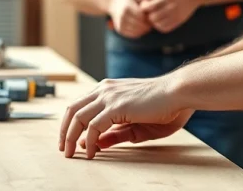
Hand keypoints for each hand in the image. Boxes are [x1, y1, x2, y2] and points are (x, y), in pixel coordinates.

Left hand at [59, 77, 190, 158]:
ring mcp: (109, 96)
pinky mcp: (116, 106)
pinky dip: (89, 141)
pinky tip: (92, 152)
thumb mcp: (136, 125)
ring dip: (70, 137)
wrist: (179, 92)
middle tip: (64, 148)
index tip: (72, 141)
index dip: (72, 123)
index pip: (81, 104)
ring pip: (77, 117)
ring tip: (71, 153)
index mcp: (109, 89)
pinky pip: (93, 126)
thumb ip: (116, 133)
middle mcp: (105, 89)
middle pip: (72, 109)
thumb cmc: (165, 106)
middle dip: (64, 130)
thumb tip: (97, 144)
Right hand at [107, 0, 151, 38]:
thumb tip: (155, 5)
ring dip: (144, 29)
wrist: (113, 2)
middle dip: (148, 24)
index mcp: (127, 6)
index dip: (149, 17)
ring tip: (148, 24)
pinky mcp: (119, 29)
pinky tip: (142, 27)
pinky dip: (139, 32)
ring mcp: (120, 23)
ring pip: (137, 31)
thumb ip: (146, 0)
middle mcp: (122, 15)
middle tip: (153, 21)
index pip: (142, 16)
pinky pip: (133, 35)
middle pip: (140, 25)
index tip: (154, 15)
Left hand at [137, 0, 201, 33]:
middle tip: (148, 11)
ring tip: (154, 15)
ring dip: (153, 21)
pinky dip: (159, 26)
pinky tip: (160, 19)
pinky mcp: (179, 21)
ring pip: (157, 24)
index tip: (145, 3)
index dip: (143, 6)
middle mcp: (172, 7)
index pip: (149, 6)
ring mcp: (176, 16)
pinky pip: (164, 28)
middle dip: (147, 15)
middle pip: (152, 17)